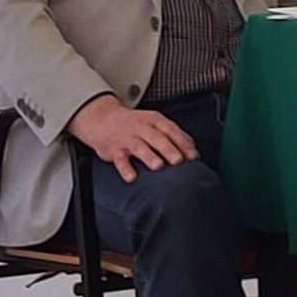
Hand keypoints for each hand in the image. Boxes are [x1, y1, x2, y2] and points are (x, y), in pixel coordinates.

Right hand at [67, 94, 197, 183]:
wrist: (103, 119)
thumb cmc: (135, 124)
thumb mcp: (154, 123)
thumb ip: (173, 134)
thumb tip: (193, 148)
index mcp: (154, 120)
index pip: (171, 130)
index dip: (183, 143)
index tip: (193, 156)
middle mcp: (141, 128)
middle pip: (157, 138)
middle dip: (168, 149)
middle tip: (178, 160)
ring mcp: (127, 139)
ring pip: (139, 147)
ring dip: (149, 156)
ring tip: (158, 166)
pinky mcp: (114, 150)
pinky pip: (120, 160)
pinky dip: (125, 169)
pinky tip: (132, 177)